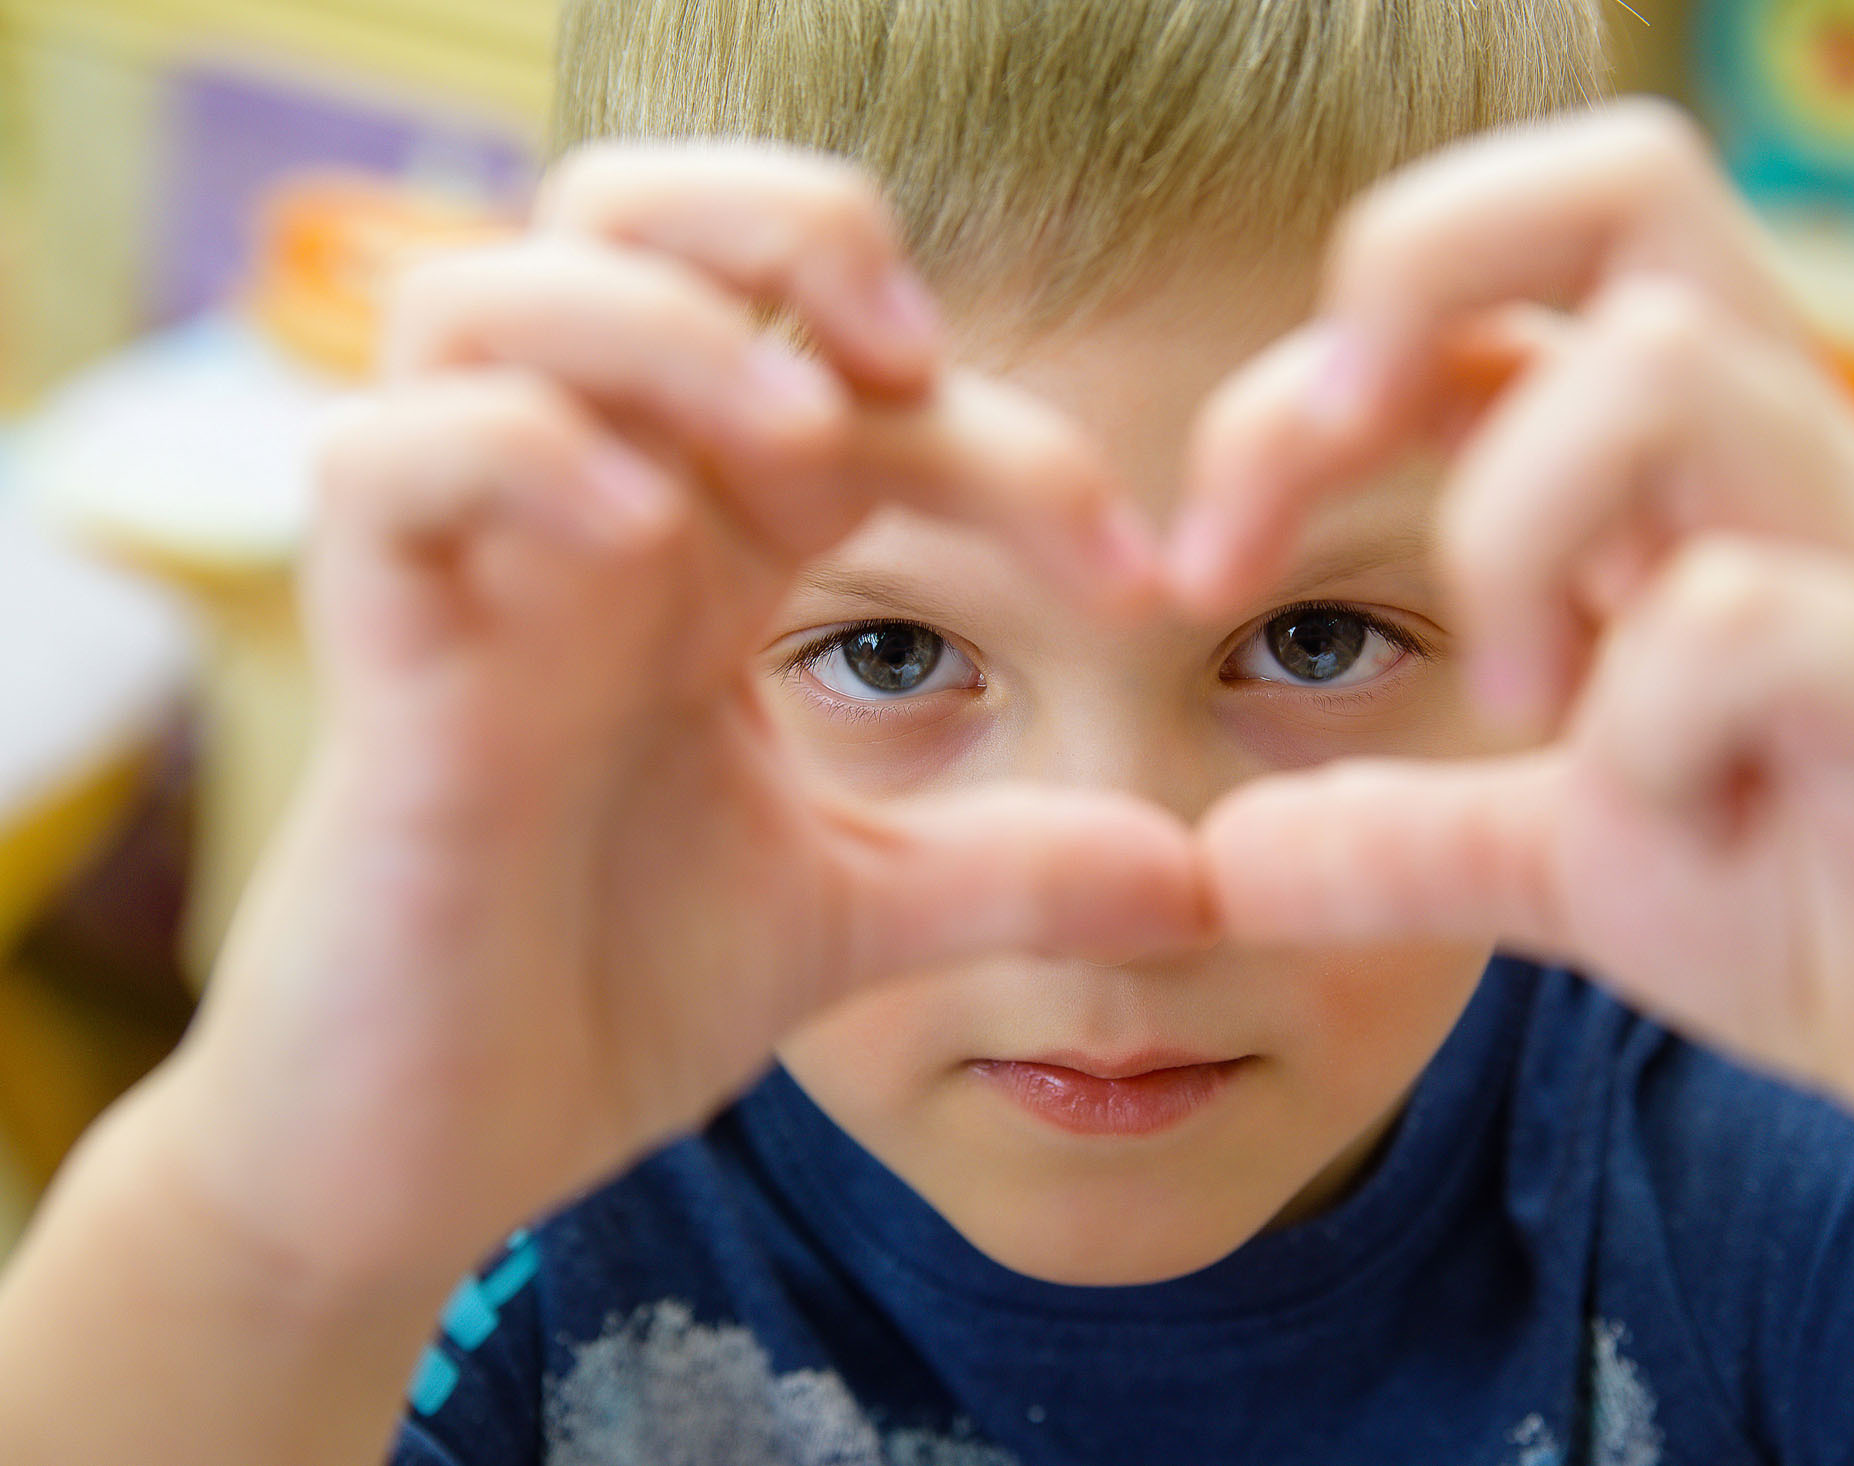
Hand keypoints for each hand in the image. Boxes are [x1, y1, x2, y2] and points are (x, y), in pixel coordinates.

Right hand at [159, 143, 1208, 1285]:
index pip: (853, 381)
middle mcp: (586, 518)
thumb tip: (1198, 875)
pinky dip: (509, 455)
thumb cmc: (606, 993)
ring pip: (484, 295)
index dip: (1020, 436)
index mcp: (705, 548)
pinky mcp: (370, 660)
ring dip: (662, 327)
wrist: (435, 1151)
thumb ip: (1010, 872)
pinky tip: (639, 550)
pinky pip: (379, 459)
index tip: (1145, 576)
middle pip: (625, 211)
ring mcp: (468, 573)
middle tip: (907, 359)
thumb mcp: (853, 919)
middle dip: (785, 224)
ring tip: (791, 453)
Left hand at [1184, 101, 1853, 1232]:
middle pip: (1621, 185)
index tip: (1204, 567)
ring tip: (1522, 708)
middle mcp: (1774, 467)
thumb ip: (1400, 839)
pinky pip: (1758, 619)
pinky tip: (1663, 816)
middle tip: (1300, 518)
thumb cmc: (1824, 902)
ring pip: (1675, 368)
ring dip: (1514, 531)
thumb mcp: (1568, 864)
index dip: (1292, 388)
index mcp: (1674, 473)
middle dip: (1406, 293)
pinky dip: (1649, 724)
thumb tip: (1223, 855)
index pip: (1481, 276)